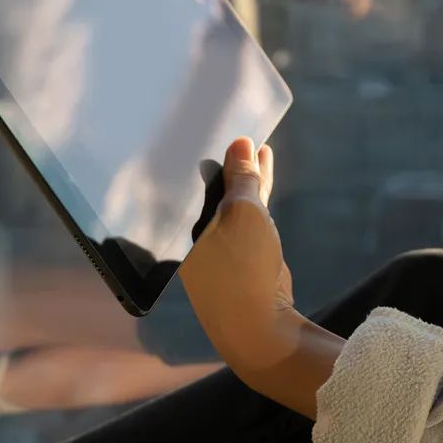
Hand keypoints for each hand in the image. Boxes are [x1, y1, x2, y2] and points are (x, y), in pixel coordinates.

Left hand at [179, 137, 300, 379]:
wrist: (260, 323)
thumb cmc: (242, 267)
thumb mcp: (244, 212)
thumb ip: (243, 177)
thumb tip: (242, 142)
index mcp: (177, 224)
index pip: (180, 175)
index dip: (196, 147)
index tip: (206, 119)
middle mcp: (190, 231)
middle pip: (204, 183)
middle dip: (221, 156)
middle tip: (232, 120)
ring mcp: (216, 240)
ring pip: (229, 194)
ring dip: (244, 170)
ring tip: (256, 140)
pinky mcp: (241, 250)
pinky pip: (246, 208)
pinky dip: (256, 188)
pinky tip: (265, 164)